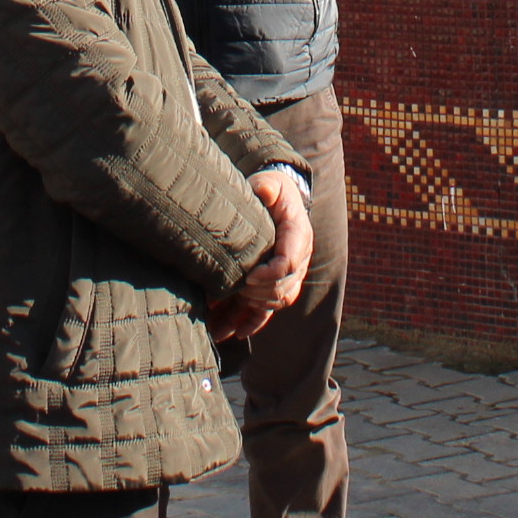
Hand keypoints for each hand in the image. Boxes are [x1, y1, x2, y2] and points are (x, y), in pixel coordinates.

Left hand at [209, 170, 314, 341]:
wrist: (277, 200)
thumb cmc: (272, 190)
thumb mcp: (271, 183)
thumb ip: (267, 187)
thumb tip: (263, 192)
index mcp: (298, 236)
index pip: (290, 261)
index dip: (270, 272)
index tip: (248, 276)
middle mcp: (298, 259)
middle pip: (282, 288)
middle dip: (254, 293)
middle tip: (228, 291)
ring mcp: (288, 276)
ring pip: (273, 303)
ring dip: (247, 314)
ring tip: (218, 323)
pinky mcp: (274, 284)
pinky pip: (268, 310)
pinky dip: (252, 323)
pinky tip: (234, 334)